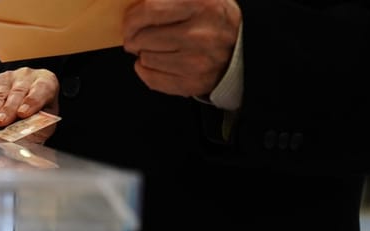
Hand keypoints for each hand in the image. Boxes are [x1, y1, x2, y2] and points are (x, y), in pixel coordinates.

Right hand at [0, 68, 59, 138]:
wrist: (26, 101)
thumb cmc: (37, 114)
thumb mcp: (44, 122)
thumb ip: (37, 129)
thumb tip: (22, 137)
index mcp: (46, 83)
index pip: (40, 90)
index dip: (31, 102)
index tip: (22, 114)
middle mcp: (27, 76)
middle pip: (17, 93)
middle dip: (8, 109)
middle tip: (0, 122)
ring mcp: (8, 77)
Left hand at [123, 0, 240, 97]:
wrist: (241, 46)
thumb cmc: (212, 17)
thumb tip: (137, 3)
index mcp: (203, 4)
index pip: (150, 10)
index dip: (132, 18)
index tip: (128, 22)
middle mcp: (202, 34)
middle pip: (143, 38)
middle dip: (134, 38)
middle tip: (138, 36)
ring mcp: (199, 62)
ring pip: (146, 59)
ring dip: (144, 53)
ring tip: (156, 47)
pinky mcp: (194, 83)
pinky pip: (152, 79)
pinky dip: (147, 70)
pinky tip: (155, 62)